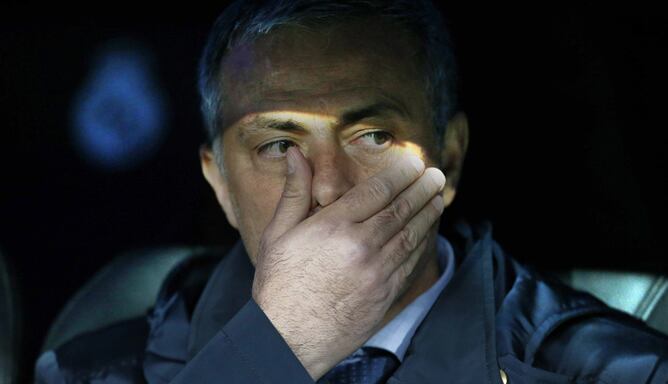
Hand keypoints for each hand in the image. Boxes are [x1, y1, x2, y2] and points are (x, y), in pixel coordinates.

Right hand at [251, 146, 445, 379]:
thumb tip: (295, 154)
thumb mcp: (276, 234)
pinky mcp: (385, 295)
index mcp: (333, 227)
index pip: (377, 190)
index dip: (400, 174)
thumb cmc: (278, 285)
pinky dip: (423, 244)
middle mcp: (360, 246)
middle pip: (400, 210)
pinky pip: (411, 263)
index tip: (413, 162)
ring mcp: (377, 273)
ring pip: (411, 235)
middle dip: (422, 189)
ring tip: (437, 198)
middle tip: (435, 175)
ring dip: (428, 214)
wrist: (288, 340)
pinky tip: (427, 234)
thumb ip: (294, 192)